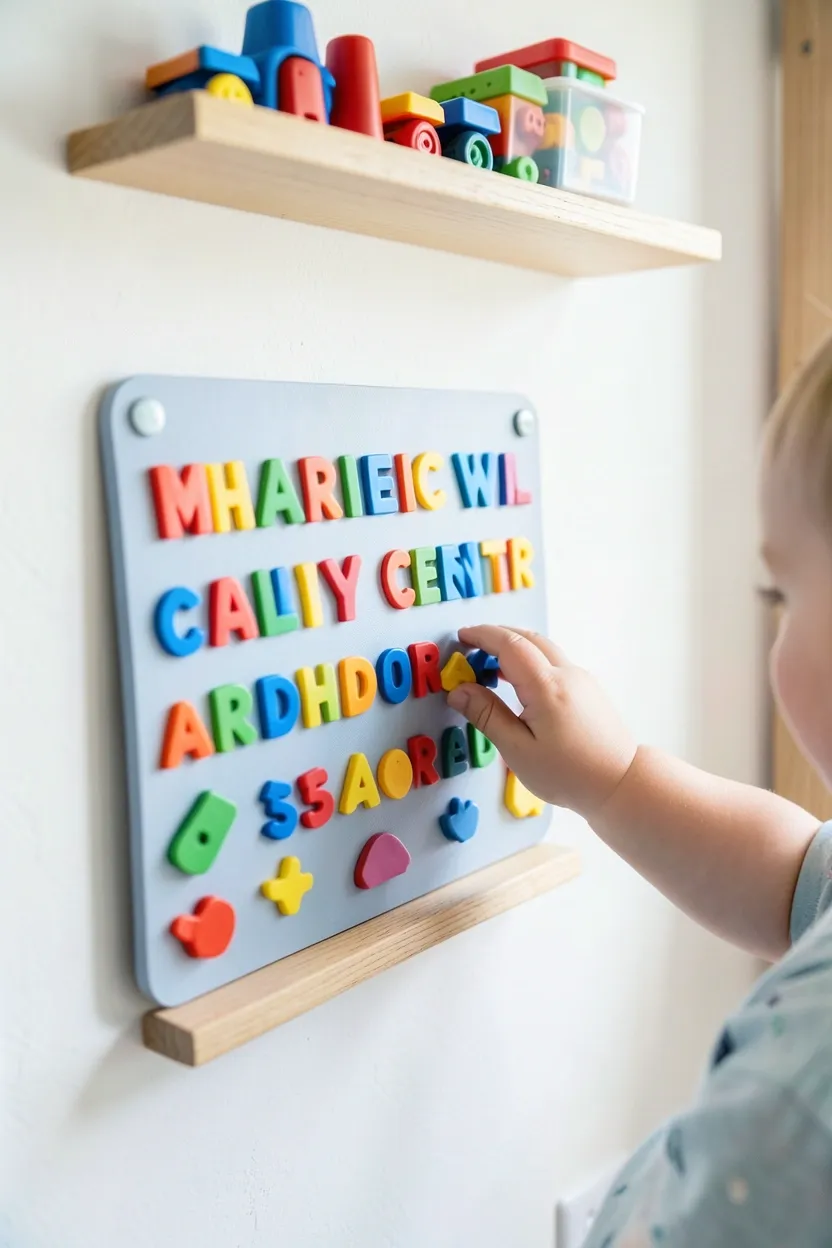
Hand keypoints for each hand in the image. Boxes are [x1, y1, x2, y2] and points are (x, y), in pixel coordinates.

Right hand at [448, 625, 637, 818]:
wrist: (619, 782)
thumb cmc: (570, 773)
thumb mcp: (518, 750)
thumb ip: (487, 715)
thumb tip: (460, 691)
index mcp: (547, 687)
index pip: (509, 644)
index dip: (482, 636)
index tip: (462, 637)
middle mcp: (567, 674)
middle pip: (527, 637)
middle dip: (496, 636)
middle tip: (470, 647)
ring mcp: (581, 678)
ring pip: (543, 647)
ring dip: (514, 647)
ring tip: (489, 666)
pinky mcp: (588, 688)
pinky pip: (554, 661)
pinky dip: (531, 660)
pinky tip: (518, 682)